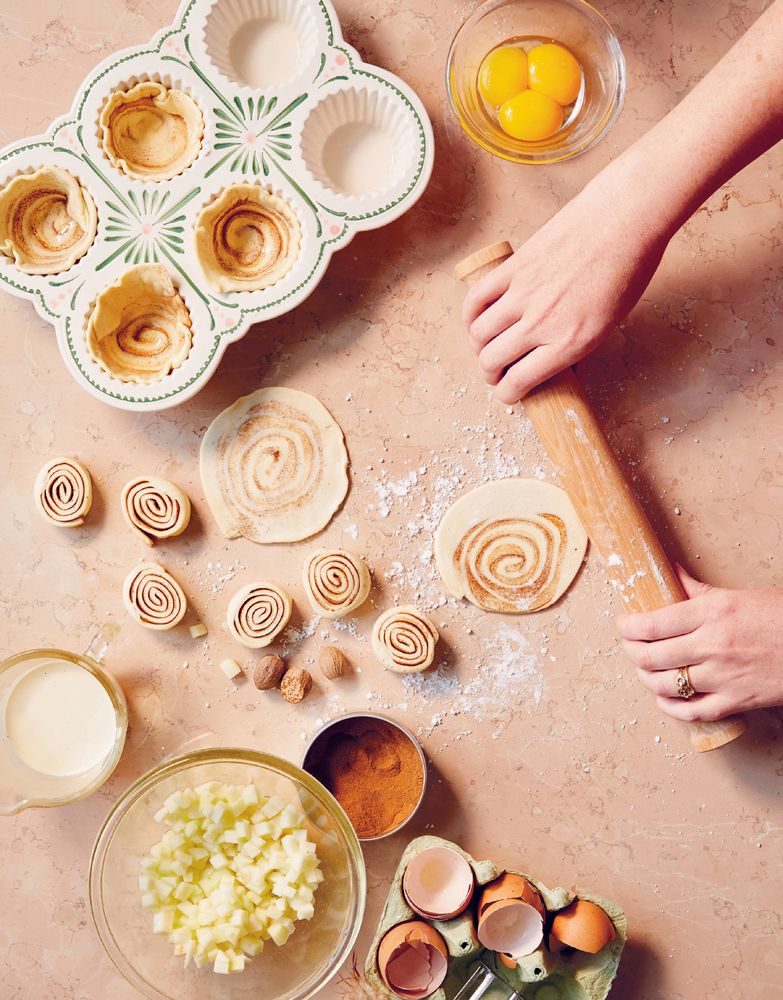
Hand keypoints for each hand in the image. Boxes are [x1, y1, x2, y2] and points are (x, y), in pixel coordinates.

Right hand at [461, 170, 669, 403]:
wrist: (624, 219)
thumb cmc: (627, 270)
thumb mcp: (609, 324)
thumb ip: (576, 347)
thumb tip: (557, 364)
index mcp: (569, 344)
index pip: (519, 382)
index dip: (507, 394)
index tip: (507, 392)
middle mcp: (541, 323)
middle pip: (491, 361)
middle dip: (489, 373)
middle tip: (494, 371)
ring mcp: (523, 294)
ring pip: (479, 333)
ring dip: (478, 345)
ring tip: (486, 345)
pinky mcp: (513, 268)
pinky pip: (477, 299)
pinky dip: (471, 314)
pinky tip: (476, 318)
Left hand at [617, 565, 782, 721]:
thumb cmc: (780, 617)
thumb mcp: (736, 596)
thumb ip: (696, 590)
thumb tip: (668, 572)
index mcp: (712, 614)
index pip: (652, 624)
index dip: (628, 628)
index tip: (623, 625)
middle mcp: (713, 646)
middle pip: (651, 656)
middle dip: (631, 652)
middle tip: (629, 646)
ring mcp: (723, 676)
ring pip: (665, 684)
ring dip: (645, 678)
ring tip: (644, 669)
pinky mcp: (736, 701)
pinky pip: (692, 712)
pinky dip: (670, 708)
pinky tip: (664, 698)